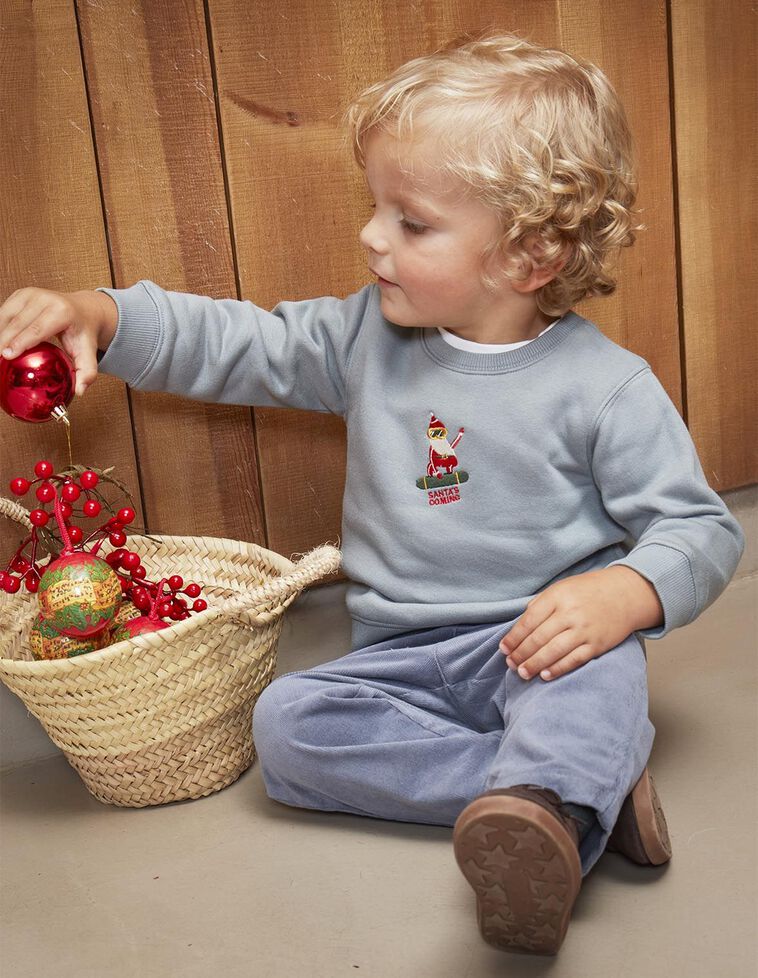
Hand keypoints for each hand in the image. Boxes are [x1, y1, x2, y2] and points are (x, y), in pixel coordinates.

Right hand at [0, 288, 117, 395]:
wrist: (82, 309)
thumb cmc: (82, 332)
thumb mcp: (88, 351)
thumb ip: (88, 372)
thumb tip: (80, 392)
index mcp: (61, 312)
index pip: (36, 330)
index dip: (19, 342)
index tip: (6, 356)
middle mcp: (44, 298)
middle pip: (17, 323)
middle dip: (3, 341)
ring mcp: (30, 293)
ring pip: (6, 316)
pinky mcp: (20, 294)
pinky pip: (3, 312)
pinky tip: (0, 344)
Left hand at [500, 566, 662, 680]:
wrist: (626, 594)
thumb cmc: (589, 590)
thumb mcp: (562, 587)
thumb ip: (542, 604)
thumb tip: (521, 624)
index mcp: (558, 596)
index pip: (529, 620)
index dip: (514, 637)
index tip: (504, 648)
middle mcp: (570, 613)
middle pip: (538, 638)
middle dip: (521, 654)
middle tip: (510, 664)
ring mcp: (584, 630)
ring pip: (553, 652)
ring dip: (534, 664)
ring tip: (522, 672)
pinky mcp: (597, 645)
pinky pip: (574, 660)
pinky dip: (557, 669)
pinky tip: (544, 675)